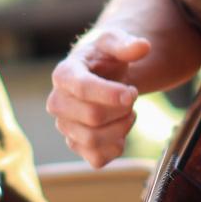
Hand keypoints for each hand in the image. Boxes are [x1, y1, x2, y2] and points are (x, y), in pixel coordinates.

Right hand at [47, 29, 150, 167]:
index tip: (132, 92)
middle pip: (92, 117)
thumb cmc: (103, 57)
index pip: (82, 89)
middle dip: (121, 109)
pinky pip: (96, 159)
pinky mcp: (76, 145)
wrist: (99, 74)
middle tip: (132, 96)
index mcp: (64, 74)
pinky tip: (121, 131)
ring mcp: (65, 126)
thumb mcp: (113, 42)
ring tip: (129, 112)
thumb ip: (126, 44)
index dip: (111, 94)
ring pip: (93, 140)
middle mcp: (58, 103)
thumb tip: (142, 47)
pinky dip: (115, 148)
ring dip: (121, 127)